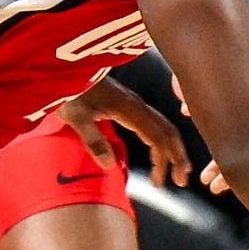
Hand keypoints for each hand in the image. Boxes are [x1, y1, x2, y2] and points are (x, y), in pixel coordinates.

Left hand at [59, 78, 190, 185]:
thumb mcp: (76, 115)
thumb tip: (110, 165)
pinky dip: (163, 140)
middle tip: (181, 181)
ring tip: (177, 171)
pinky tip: (159, 152)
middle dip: (178, 157)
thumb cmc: (69, 89)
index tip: (159, 183)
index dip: (163, 161)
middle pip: (168, 131)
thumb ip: (93, 139)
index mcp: (129, 109)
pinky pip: (154, 123)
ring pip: (164, 127)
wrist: (67, 66)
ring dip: (173, 149)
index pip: (157, 138)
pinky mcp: (129, 104)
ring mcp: (135, 104)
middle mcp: (137, 105)